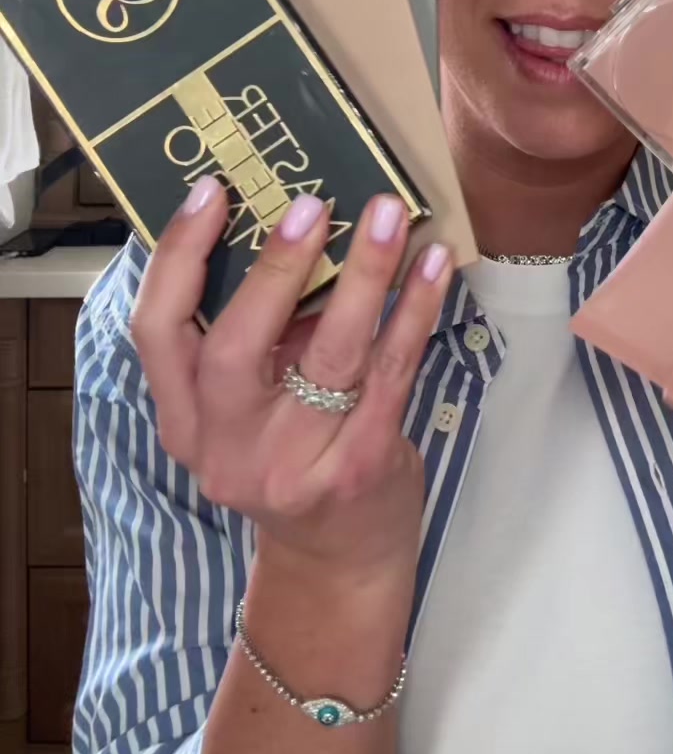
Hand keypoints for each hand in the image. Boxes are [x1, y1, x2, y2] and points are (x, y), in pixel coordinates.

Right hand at [131, 183, 452, 595]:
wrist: (338, 563)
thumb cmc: (293, 454)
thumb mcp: (247, 405)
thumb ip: (253, 333)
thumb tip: (291, 218)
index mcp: (183, 417)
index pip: (156, 329)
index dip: (177, 255)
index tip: (212, 191)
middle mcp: (225, 445)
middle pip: (234, 345)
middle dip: (275, 267)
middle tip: (311, 204)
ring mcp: (292, 463)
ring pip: (328, 354)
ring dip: (363, 275)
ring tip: (388, 216)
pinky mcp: (358, 468)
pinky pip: (390, 374)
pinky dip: (415, 312)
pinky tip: (434, 266)